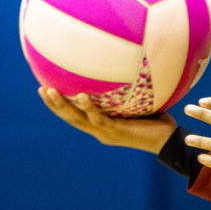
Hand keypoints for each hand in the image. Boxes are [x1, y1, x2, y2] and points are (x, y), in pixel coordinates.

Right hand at [38, 86, 177, 152]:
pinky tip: (80, 96)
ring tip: (50, 91)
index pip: (76, 116)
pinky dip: (88, 108)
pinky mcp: (116, 132)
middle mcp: (100, 131)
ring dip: (63, 106)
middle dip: (54, 105)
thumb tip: (128, 67)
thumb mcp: (139, 105)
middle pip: (70, 119)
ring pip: (78, 120)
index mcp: (102, 126)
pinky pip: (98, 118)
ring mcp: (107, 133)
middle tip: (40, 89)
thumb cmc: (158, 122)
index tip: (47, 90)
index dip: (61, 106)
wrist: (169, 142)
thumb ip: (129, 92)